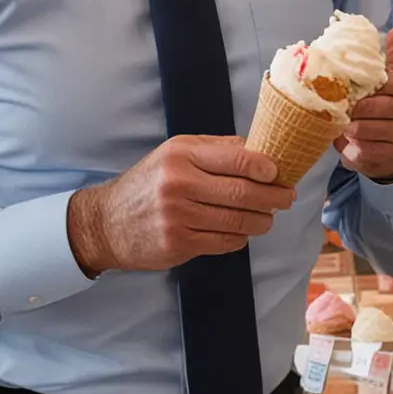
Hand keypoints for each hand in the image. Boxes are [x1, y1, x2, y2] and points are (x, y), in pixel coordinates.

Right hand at [68, 135, 294, 275]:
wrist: (106, 222)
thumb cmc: (147, 183)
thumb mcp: (174, 153)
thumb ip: (215, 149)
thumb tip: (259, 149)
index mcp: (180, 156)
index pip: (236, 159)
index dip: (266, 168)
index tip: (280, 173)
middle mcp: (178, 184)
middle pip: (243, 193)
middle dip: (273, 197)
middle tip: (287, 198)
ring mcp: (177, 217)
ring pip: (238, 221)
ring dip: (262, 221)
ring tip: (267, 217)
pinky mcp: (178, 245)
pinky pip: (224, 242)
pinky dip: (239, 238)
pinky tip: (240, 232)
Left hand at [335, 25, 392, 180]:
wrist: (392, 151)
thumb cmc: (386, 109)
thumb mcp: (392, 81)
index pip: (384, 82)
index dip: (363, 86)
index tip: (349, 88)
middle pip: (370, 107)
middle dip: (351, 109)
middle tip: (342, 109)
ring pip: (363, 129)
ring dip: (348, 128)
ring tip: (344, 125)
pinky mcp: (389, 156)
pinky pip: (361, 149)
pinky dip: (350, 147)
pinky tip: (350, 143)